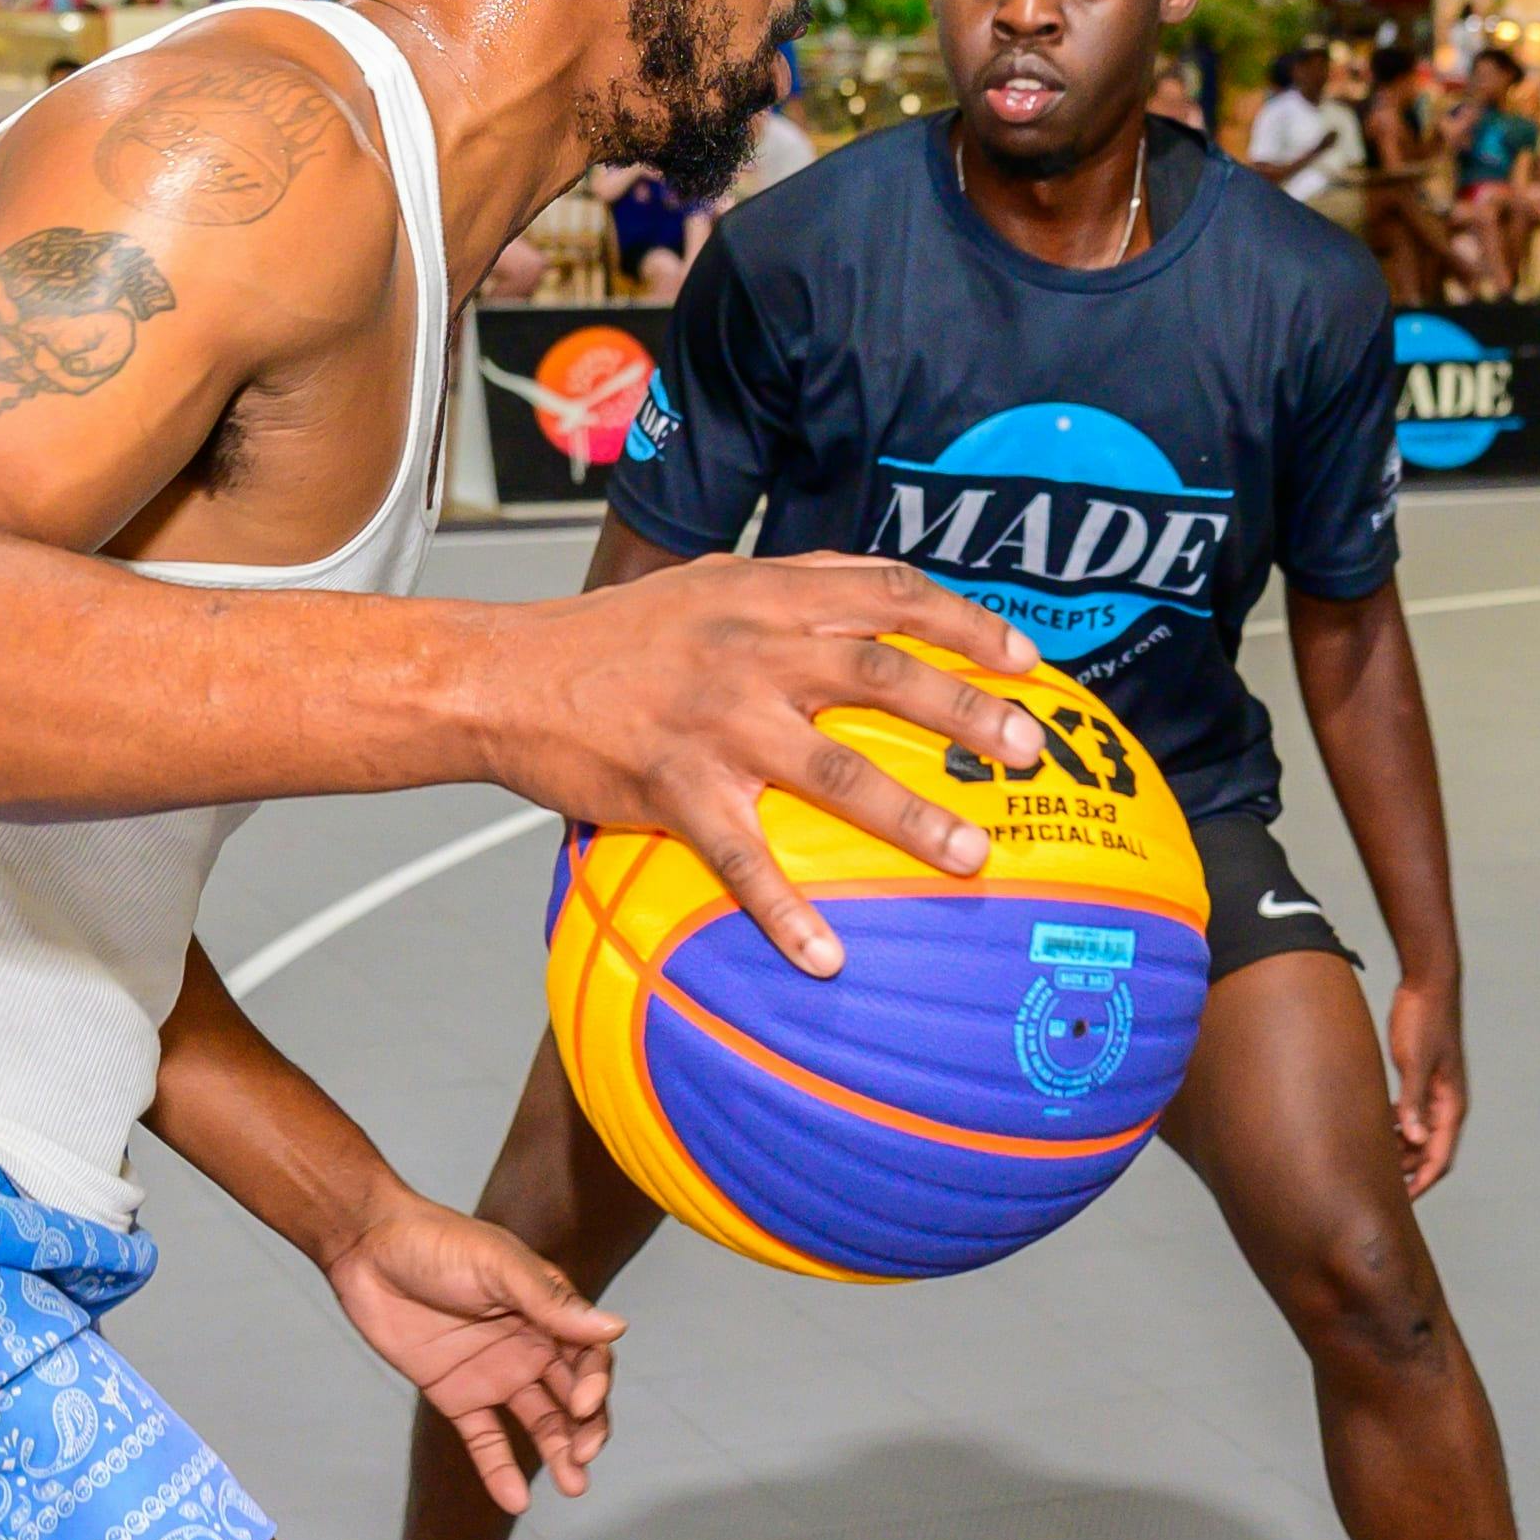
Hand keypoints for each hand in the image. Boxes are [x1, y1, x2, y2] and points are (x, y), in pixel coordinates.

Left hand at [321, 1195, 622, 1516]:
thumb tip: (616, 1329)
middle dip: (586, 1429)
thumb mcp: (499, 1266)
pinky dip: (499, 1469)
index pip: (588, 1357)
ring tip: (574, 1487)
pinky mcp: (456, 1396)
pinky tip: (516, 1500)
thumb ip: (552, 1303)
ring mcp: (493, 1374)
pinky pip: (484, 1439)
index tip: (582, 1404)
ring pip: (538, 1422)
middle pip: (572, 1397)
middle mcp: (529, 1345)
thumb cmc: (437, 1242)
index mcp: (547, 1311)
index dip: (594, 1384)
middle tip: (583, 1458)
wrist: (366, 1249)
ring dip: (558, 1453)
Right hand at [500, 553, 1043, 973]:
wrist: (509, 675)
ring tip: (970, 857)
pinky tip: (827, 957)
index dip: (965, 623)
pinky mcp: (676, 788)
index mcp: (769, 597)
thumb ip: (793, 586)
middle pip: (883, 674)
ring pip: (833, 771)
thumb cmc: (617, 636)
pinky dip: (786, 912)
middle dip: (966, 710)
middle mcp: (753, 653)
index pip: (888, 592)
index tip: (1026, 661)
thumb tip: (875, 591)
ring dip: (910, 815)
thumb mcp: (710, 582)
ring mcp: (718, 723)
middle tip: (1030, 750)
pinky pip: (742, 860)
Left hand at [1382, 972, 1468, 1198]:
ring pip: (1417, 1136)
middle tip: (1372, 1182)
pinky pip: (1409, 1116)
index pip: (1439, 1158)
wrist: (1428, 984)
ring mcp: (1434, 1094)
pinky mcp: (1420, 1082)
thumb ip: (1413, 1100)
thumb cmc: (1425, 1019)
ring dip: (1397, 1149)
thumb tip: (1414, 1138)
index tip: (1400, 1203)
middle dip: (1404, 1170)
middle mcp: (1446, 1105)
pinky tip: (1370, 1127)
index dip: (1421, 1183)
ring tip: (1367, 1157)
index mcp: (1451, 1105)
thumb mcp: (1415, 1061)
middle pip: (1427, 1152)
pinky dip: (1393, 1127)